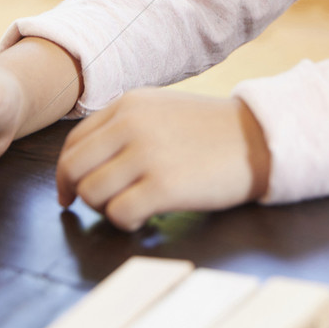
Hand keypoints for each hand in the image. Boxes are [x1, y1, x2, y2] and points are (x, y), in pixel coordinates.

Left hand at [55, 89, 271, 230]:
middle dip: (78, 192)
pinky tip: (145, 219)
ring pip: (91, 193)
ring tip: (130, 208)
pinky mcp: (164, 186)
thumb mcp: (162, 111)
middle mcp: (132, 124)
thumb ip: (125, 127)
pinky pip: (118, 214)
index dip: (67, 172)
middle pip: (73, 168)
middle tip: (97, 206)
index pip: (74, 142)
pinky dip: (125, 223)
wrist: (260, 139)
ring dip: (104, 209)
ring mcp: (147, 154)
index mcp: (129, 104)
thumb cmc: (212, 131)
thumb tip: (87, 164)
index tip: (71, 191)